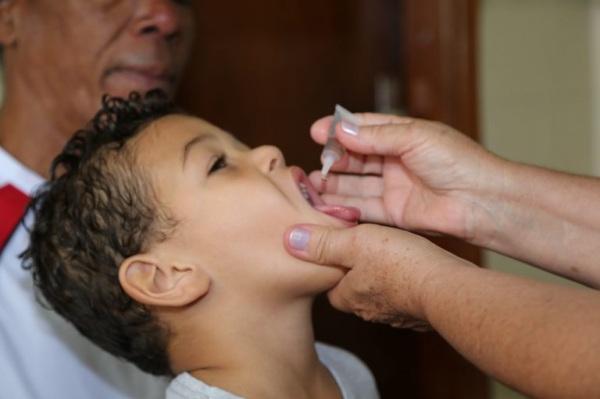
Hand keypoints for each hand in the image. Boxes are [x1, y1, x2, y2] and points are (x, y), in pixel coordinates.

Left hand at [284, 223, 469, 330]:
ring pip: (379, 293)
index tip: (336, 249)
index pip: (329, 284)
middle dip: (355, 272)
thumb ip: (323, 242)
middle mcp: (368, 311)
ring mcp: (395, 315)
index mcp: (348, 296)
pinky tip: (411, 267)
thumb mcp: (354, 242)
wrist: (446, 287)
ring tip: (389, 255)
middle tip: (362, 249)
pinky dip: (404, 284)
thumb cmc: (400, 263)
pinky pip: (404, 297)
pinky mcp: (418, 313)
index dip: (330, 265)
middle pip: (352, 289)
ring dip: (381, 277)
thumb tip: (289, 239)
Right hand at [311, 113, 504, 241]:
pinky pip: (363, 208)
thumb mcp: (414, 138)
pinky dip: (344, 206)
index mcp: (402, 136)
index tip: (315, 132)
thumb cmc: (458, 162)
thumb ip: (375, 136)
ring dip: (333, 185)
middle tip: (314, 165)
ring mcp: (394, 187)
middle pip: (355, 158)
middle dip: (333, 160)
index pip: (363, 128)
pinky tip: (325, 204)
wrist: (482, 201)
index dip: (338, 130)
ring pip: (355, 184)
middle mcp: (396, 161)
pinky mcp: (395, 213)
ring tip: (311, 185)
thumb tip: (340, 130)